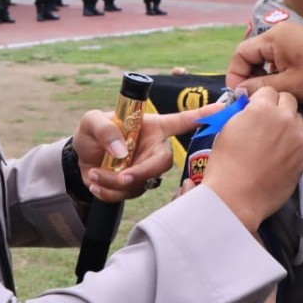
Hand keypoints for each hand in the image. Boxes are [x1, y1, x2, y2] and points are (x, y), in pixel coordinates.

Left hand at [78, 102, 222, 201]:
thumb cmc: (92, 133)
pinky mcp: (136, 186)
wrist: (79, 160)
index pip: (182, 121)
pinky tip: (96, 184)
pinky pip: (129, 195)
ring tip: (95, 174)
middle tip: (120, 176)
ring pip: (143, 182)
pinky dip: (109, 193)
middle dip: (142, 172)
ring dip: (116, 183)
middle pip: (164, 162)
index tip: (222, 108)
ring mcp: (146, 168)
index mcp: (151, 127)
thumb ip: (105, 129)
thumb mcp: (92, 121)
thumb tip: (121, 150)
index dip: (203, 115)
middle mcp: (154, 148)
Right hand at [201, 87, 302, 231]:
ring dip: (287, 123)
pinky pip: (301, 141)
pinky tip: (278, 155)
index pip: (268, 90)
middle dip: (277, 106)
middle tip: (265, 120)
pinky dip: (292, 143)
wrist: (236, 197)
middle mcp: (284, 119)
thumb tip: (250, 107)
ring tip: (273, 138)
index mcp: (263, 108)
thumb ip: (244, 112)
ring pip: (298, 120)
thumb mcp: (227, 127)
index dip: (260, 99)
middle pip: (288, 100)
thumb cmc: (226, 164)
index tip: (254, 107)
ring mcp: (298, 139)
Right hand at [226, 23, 302, 104]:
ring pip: (267, 59)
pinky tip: (286, 88)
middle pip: (253, 55)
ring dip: (265, 77)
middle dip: (250, 77)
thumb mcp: (291, 86)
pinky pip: (281, 58)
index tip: (239, 96)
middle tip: (254, 100)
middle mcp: (281, 33)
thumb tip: (239, 92)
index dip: (236, 75)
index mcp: (274, 37)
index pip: (241, 53)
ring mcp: (294, 38)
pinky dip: (278, 73)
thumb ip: (260, 88)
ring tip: (271, 97)